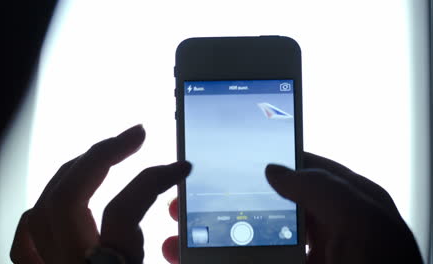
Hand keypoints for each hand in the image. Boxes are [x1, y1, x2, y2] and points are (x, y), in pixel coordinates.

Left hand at [10, 125, 191, 263]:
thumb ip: (180, 251)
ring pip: (39, 210)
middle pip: (67, 199)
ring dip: (73, 173)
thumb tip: (176, 212)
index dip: (153, 179)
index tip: (180, 167)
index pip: (124, 212)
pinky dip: (39, 213)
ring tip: (100, 158)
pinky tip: (56, 200)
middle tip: (133, 135)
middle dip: (101, 155)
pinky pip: (25, 242)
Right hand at [162, 153, 422, 263]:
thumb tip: (276, 168)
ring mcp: (311, 255)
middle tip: (192, 202)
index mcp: (347, 201)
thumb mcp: (362, 222)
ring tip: (183, 238)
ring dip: (219, 238)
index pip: (301, 169)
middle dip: (228, 204)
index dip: (265, 161)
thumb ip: (321, 189)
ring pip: (256, 239)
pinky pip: (256, 261)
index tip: (228, 163)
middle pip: (268, 205)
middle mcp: (328, 226)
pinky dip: (227, 261)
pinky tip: (201, 261)